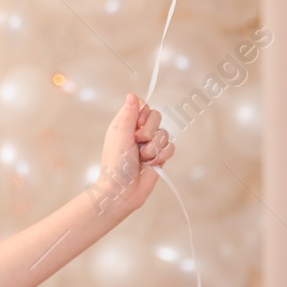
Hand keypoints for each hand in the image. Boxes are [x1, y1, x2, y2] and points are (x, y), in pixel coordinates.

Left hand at [92, 93, 174, 214]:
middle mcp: (137, 132)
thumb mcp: (121, 137)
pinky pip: (171, 147)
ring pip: (165, 133)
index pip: (142, 106)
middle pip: (156, 117)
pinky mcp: (159, 156)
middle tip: (137, 144)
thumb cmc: (116, 166)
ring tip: (142, 159)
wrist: (123, 192)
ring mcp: (149, 144)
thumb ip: (128, 116)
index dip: (142, 114)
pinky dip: (162, 156)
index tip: (135, 127)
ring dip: (154, 148)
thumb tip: (132, 95)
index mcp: (124, 124)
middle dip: (149, 132)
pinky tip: (151, 164)